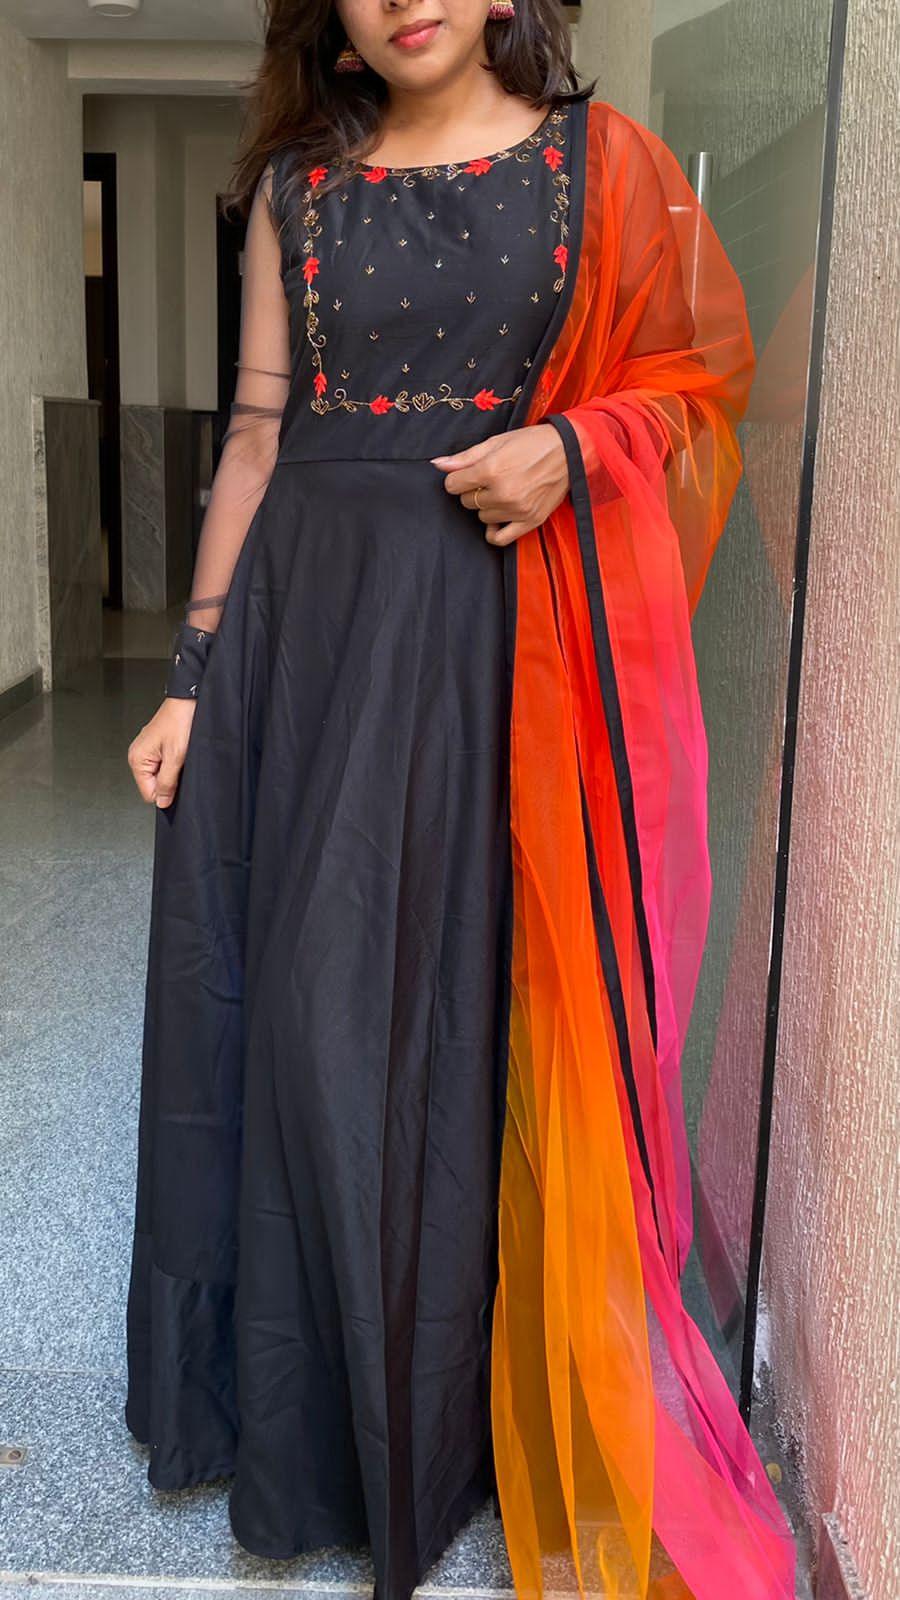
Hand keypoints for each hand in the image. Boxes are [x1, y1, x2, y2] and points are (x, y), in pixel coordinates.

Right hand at [128, 697, 196, 808]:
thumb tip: (162, 802)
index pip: (148, 793)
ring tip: (180, 754)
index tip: (176, 780)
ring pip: (160, 775)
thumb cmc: (180, 721)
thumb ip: (167, 782)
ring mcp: (147, 750)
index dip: (165, 792)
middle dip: (169, 780)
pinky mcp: (156, 746)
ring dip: (173, 770)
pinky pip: (164, 764)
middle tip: (179, 763)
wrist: (188, 700)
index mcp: (137, 759)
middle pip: (153, 785)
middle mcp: (138, 754)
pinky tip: (180, 750)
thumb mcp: (176, 757)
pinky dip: (174, 762)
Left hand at [431, 423, 568, 544]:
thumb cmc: (532, 443)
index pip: (453, 486)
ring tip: (503, 490)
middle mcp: (503, 493)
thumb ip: (465, 457)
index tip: (468, 473)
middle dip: (474, 490)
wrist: (569, 451)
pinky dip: (494, 531)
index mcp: (491, 470)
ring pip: (482, 517)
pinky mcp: (530, 521)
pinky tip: (498, 518)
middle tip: (492, 478)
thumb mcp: (496, 443)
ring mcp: (517, 510)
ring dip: (487, 506)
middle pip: (467, 501)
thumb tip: (437, 465)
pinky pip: (500, 538)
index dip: (457, 478)